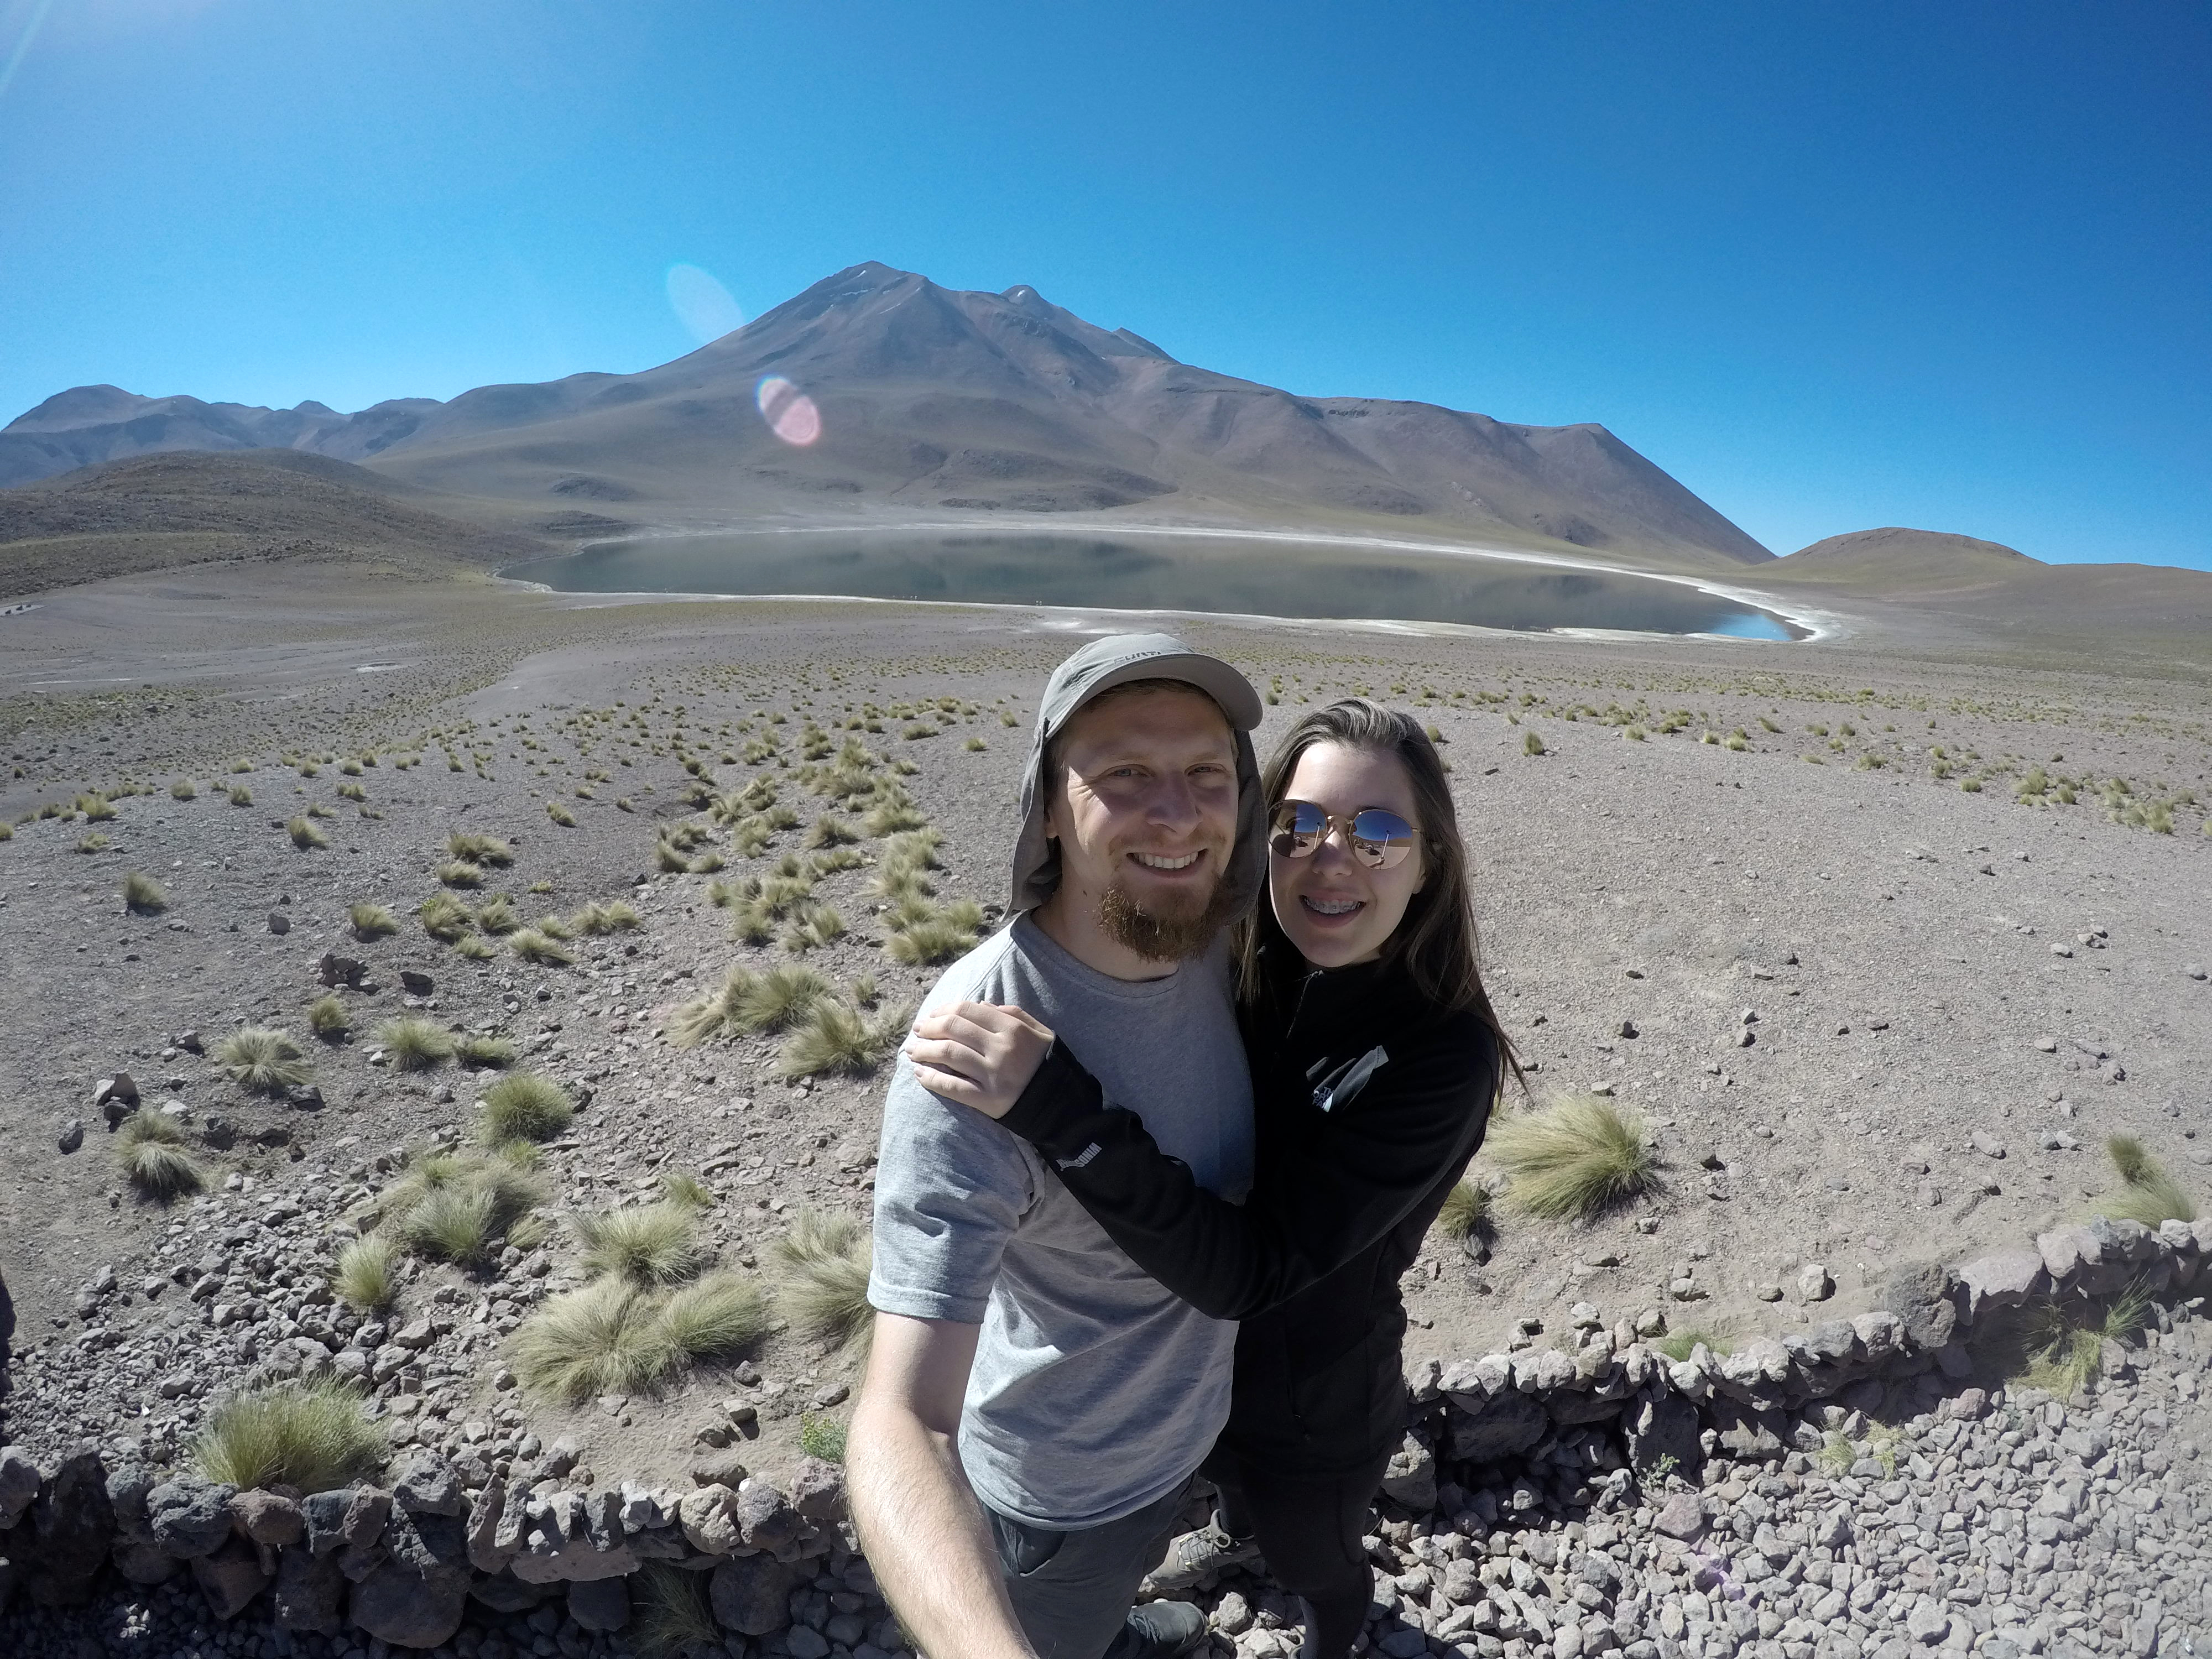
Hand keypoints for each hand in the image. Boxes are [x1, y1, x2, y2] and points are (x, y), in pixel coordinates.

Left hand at [904, 1002, 1054, 1119]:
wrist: (1061, 1103)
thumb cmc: (1046, 1063)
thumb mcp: (1039, 1032)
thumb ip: (1012, 1014)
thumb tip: (980, 1005)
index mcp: (1012, 1028)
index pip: (967, 1011)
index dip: (943, 1010)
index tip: (931, 1015)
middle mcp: (1001, 1048)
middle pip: (953, 1029)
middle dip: (929, 1027)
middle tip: (917, 1030)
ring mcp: (993, 1075)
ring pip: (948, 1054)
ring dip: (924, 1050)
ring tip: (912, 1050)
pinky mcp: (987, 1099)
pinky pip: (953, 1086)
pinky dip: (932, 1078)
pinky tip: (919, 1073)